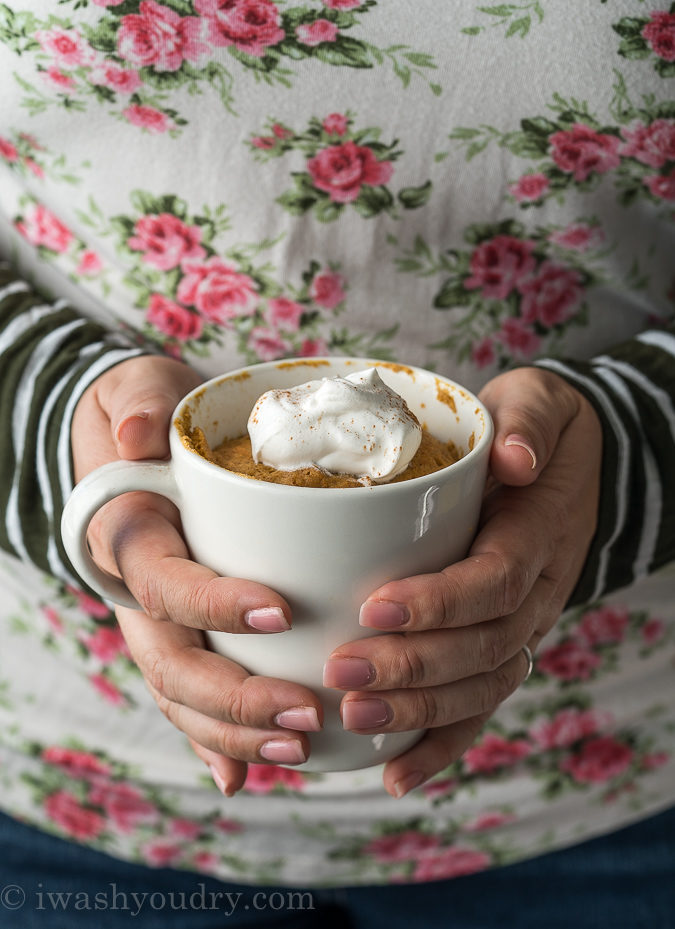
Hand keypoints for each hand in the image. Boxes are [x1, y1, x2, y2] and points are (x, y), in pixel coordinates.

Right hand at [71, 355, 322, 794]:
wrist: (137, 448)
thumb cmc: (148, 415)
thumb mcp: (139, 389)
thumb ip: (138, 401)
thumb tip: (138, 433)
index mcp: (130, 538)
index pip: (165, 584)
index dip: (213, 604)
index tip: (278, 611)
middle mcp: (139, 594)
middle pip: (172, 664)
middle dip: (235, 698)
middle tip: (305, 714)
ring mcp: (160, 623)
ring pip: (183, 697)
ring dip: (237, 733)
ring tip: (302, 746)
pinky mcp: (187, 636)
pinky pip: (196, 699)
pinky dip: (220, 743)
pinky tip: (254, 774)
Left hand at [322, 366, 601, 798]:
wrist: (570, 463)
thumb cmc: (535, 429)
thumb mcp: (537, 403)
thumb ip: (527, 421)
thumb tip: (516, 458)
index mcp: (537, 535)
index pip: (493, 581)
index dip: (439, 602)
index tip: (374, 605)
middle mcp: (535, 592)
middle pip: (482, 646)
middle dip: (412, 667)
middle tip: (342, 671)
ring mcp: (522, 625)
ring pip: (480, 686)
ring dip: (419, 713)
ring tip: (353, 718)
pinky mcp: (502, 644)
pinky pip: (480, 705)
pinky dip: (441, 744)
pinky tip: (394, 773)